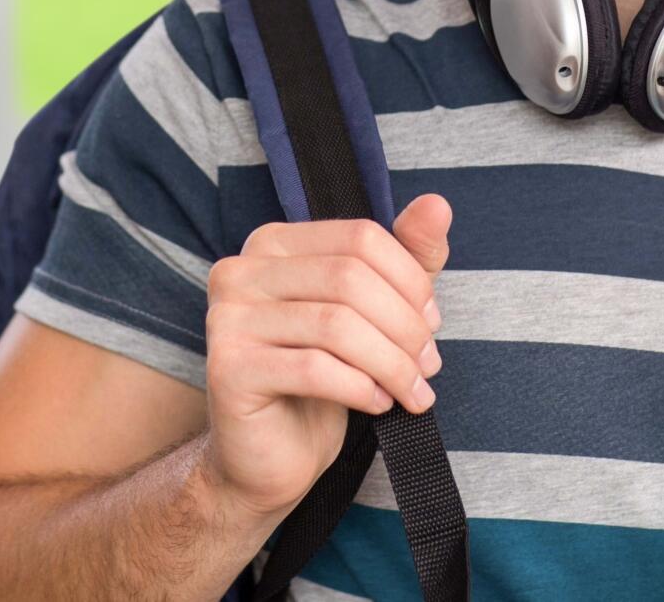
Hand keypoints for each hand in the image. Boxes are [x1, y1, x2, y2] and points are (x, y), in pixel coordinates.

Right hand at [199, 193, 451, 518]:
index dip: (410, 280)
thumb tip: (438, 204)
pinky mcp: (228, 369)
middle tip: (428, 365)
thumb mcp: (371, 314)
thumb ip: (404, 259)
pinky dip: (359, 388)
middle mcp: (240, 271)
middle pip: (349, 278)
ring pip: (336, 325)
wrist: (266, 458)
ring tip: (412, 391)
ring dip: (391, 363)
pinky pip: (314, 369)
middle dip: (405, 326)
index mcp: (272, 244)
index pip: (359, 237)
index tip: (431, 323)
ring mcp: (226, 319)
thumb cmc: (318, 383)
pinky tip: (376, 404)